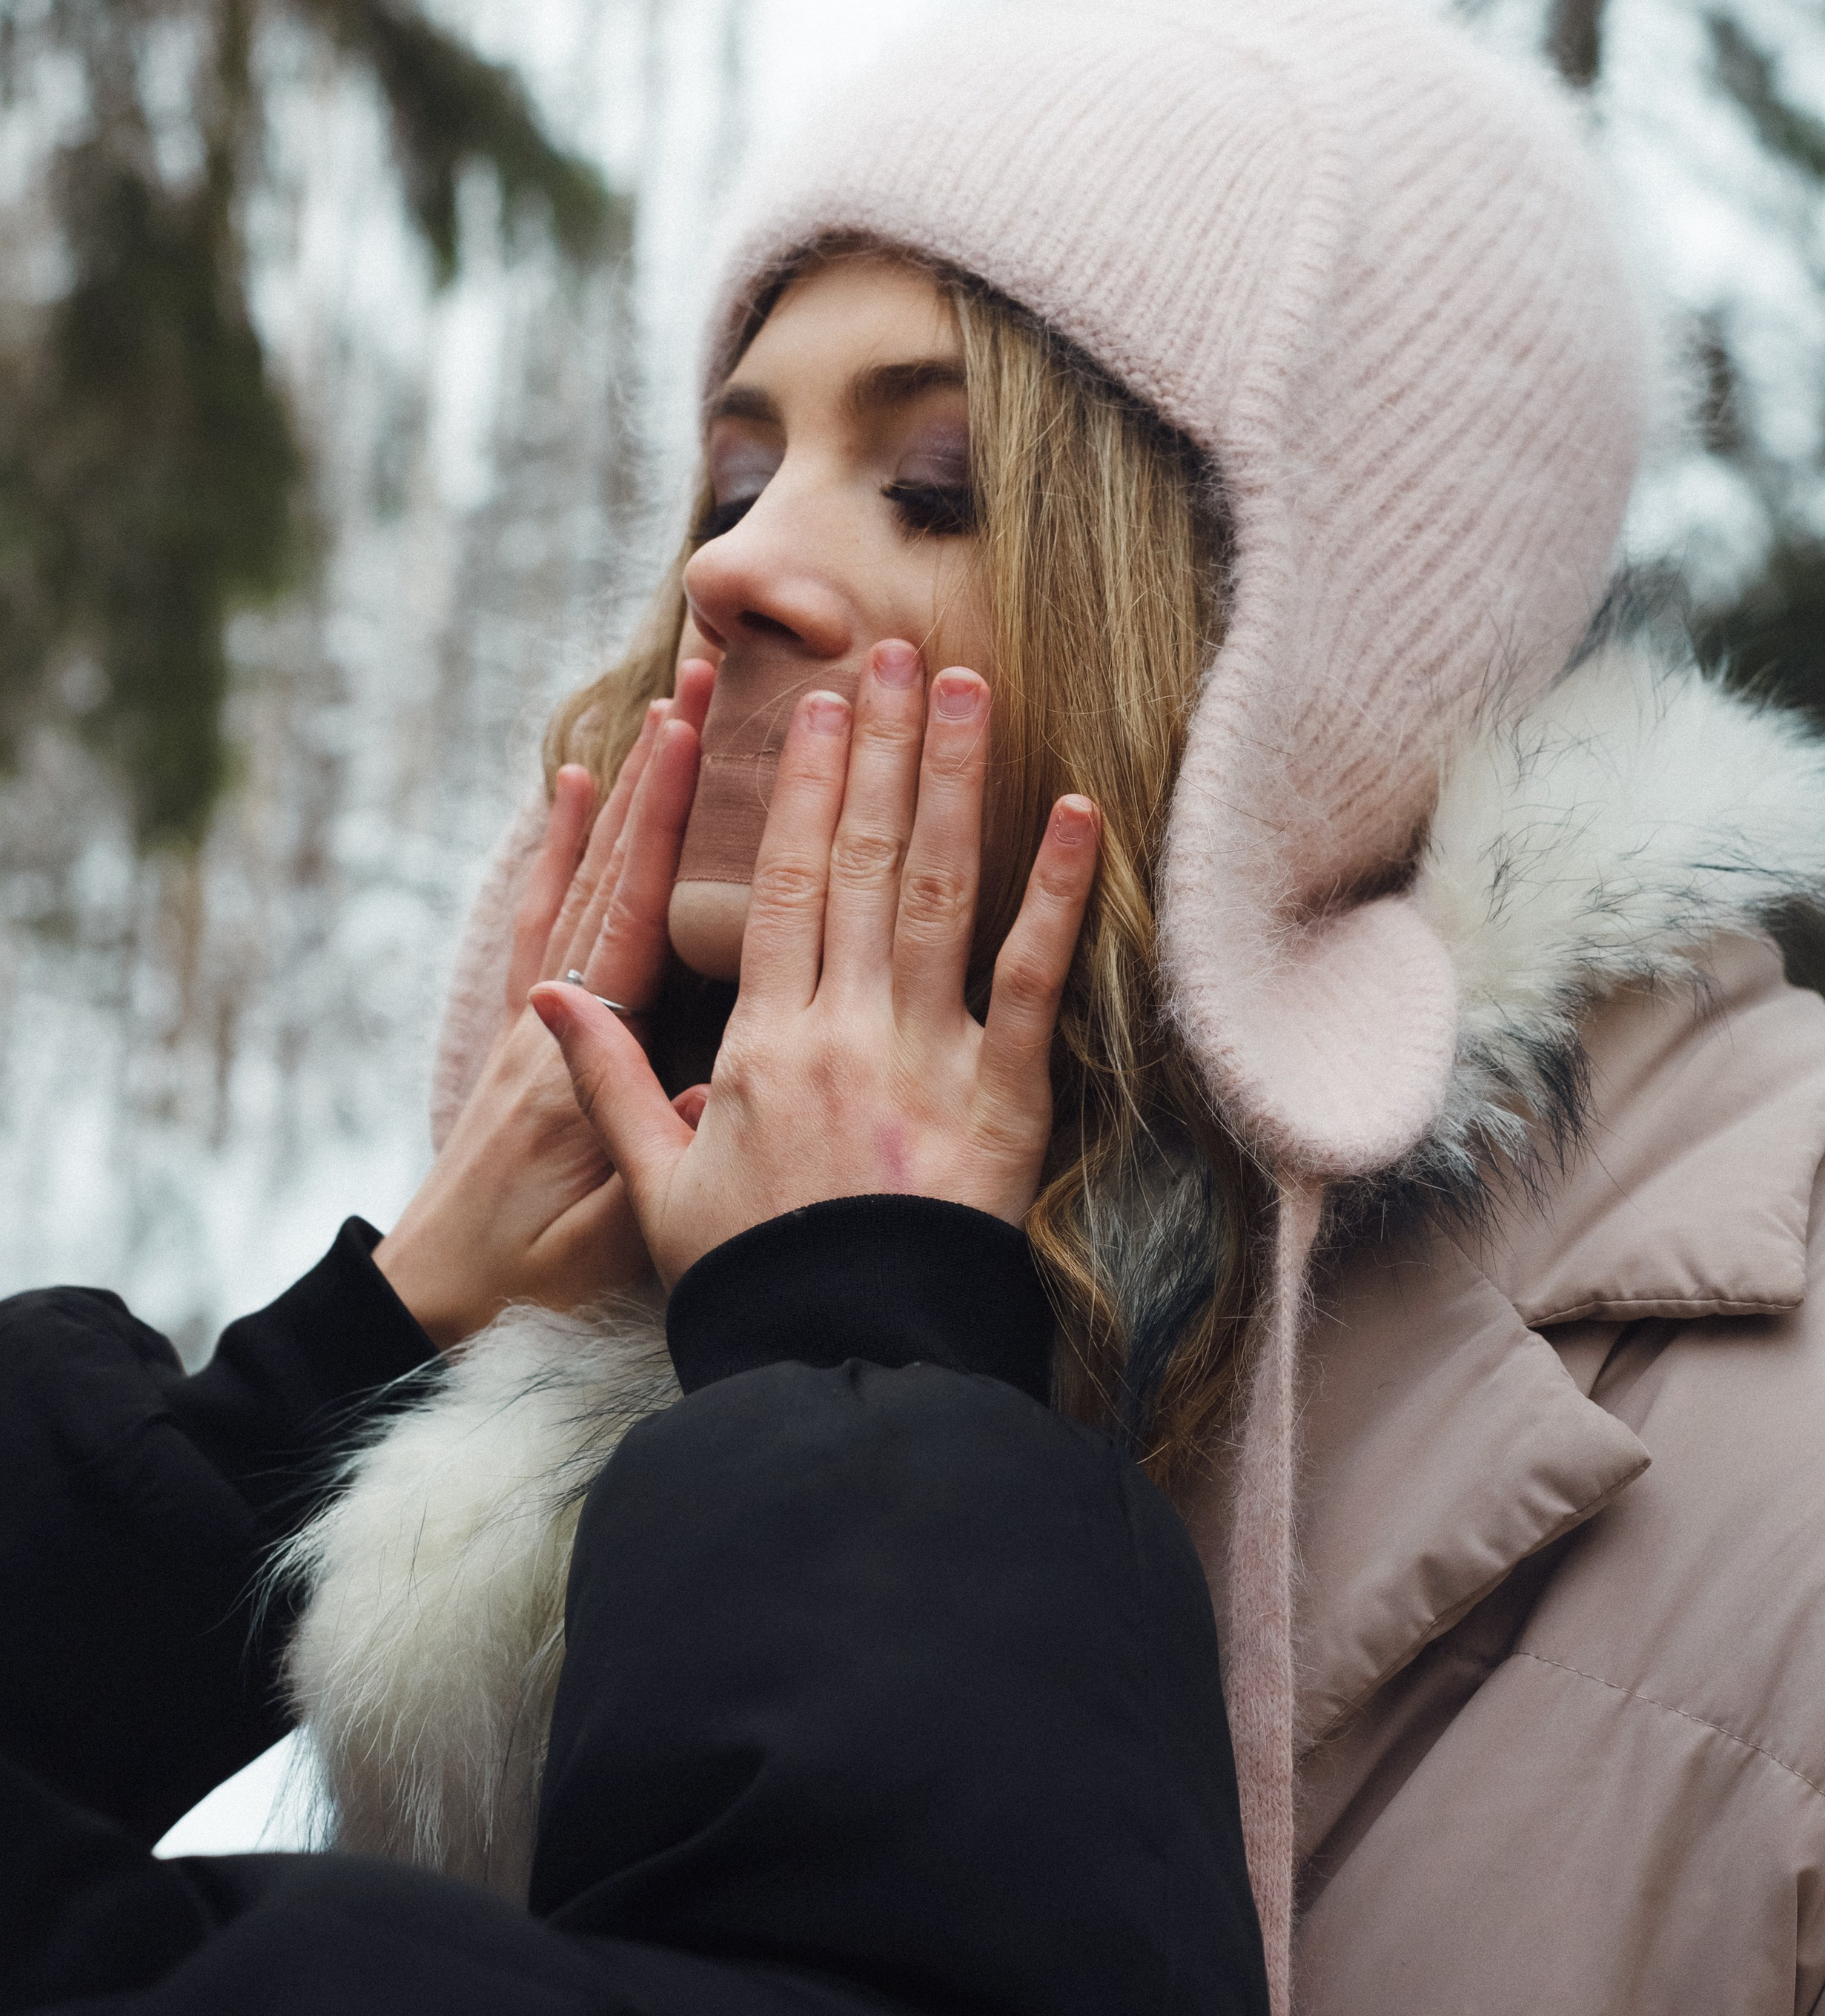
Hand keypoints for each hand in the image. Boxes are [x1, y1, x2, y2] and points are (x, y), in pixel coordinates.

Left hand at [374, 661, 714, 1343]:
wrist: (424, 1301)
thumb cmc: (526, 1281)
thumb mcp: (608, 1241)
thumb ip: (657, 1155)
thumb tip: (727, 1074)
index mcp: (581, 1064)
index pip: (634, 922)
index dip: (666, 830)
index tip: (697, 739)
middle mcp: (553, 1020)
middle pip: (612, 874)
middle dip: (660, 776)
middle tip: (703, 683)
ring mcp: (534, 1019)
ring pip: (584, 881)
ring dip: (623, 793)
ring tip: (664, 709)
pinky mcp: (522, 1030)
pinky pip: (544, 916)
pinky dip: (559, 845)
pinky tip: (572, 788)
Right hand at [532, 638, 1099, 1290]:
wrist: (840, 1364)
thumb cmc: (751, 1282)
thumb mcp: (654, 1182)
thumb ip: (606, 1078)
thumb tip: (551, 997)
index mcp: (760, 1041)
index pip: (781, 885)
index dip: (801, 790)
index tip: (820, 710)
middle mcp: (842, 1029)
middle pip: (860, 861)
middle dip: (880, 749)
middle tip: (899, 651)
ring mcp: (926, 1058)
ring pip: (937, 893)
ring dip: (955, 783)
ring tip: (970, 689)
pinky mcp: (1003, 1102)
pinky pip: (1033, 983)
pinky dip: (1061, 895)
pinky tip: (1083, 814)